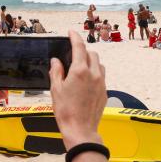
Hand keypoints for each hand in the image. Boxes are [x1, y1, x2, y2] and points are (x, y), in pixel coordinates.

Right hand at [50, 31, 106, 149]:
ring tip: (80, 68)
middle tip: (73, 54)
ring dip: (91, 61)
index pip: (79, 47)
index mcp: (80, 71)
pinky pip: (101, 76)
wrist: (80, 129)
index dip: (75, 37)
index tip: (71, 32)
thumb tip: (56, 61)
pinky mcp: (105, 91)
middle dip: (83, 51)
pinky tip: (86, 81)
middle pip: (92, 54)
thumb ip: (56, 71)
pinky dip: (94, 73)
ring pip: (99, 64)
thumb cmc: (66, 111)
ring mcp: (101, 83)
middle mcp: (93, 74)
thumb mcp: (55, 89)